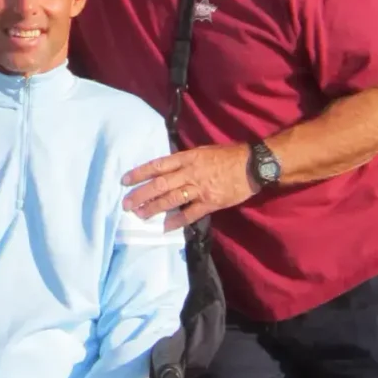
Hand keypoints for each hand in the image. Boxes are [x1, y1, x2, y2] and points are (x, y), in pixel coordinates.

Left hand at [122, 141, 255, 229]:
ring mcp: (200, 189)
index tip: (125, 180)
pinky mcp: (210, 203)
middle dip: (141, 195)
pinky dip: (177, 221)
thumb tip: (167, 168)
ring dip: (153, 208)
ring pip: (171, 200)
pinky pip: (190, 214)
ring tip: (140, 215)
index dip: (140, 173)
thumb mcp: (204, 151)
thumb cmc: (229, 155)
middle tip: (126, 204)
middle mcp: (190, 173)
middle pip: (160, 185)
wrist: (253, 165)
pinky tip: (165, 227)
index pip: (158, 165)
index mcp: (188, 158)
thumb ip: (185, 160)